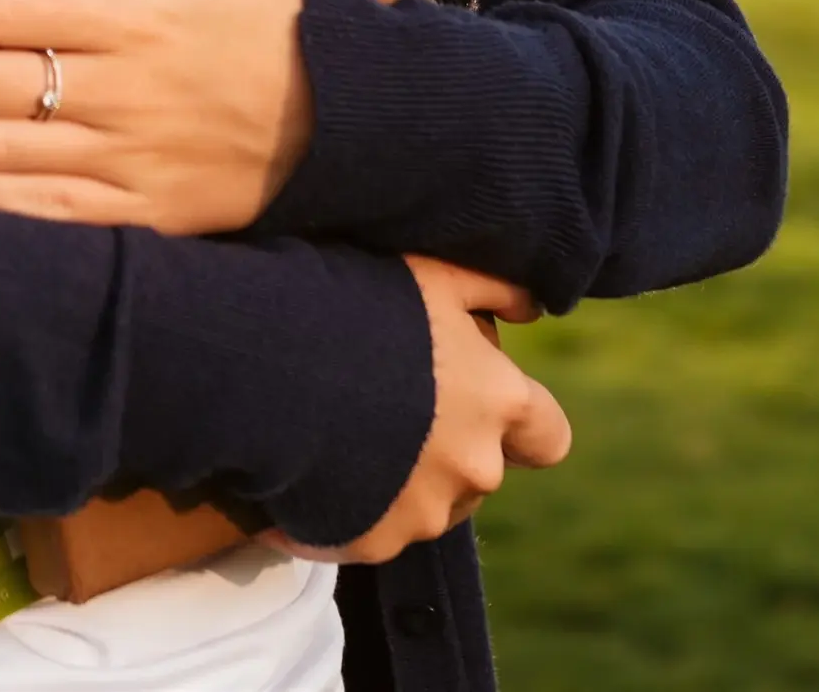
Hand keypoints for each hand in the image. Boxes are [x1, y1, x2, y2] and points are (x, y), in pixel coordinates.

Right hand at [270, 257, 567, 562]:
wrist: (270, 365)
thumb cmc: (357, 306)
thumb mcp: (432, 274)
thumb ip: (493, 288)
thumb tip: (533, 308)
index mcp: (499, 402)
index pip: (547, 437)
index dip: (521, 427)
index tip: (484, 409)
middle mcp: (475, 467)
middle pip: (479, 473)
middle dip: (446, 452)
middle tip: (390, 411)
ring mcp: (424, 513)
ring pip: (427, 508)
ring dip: (400, 484)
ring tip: (343, 437)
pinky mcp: (371, 543)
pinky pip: (369, 532)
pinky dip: (347, 510)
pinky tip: (307, 468)